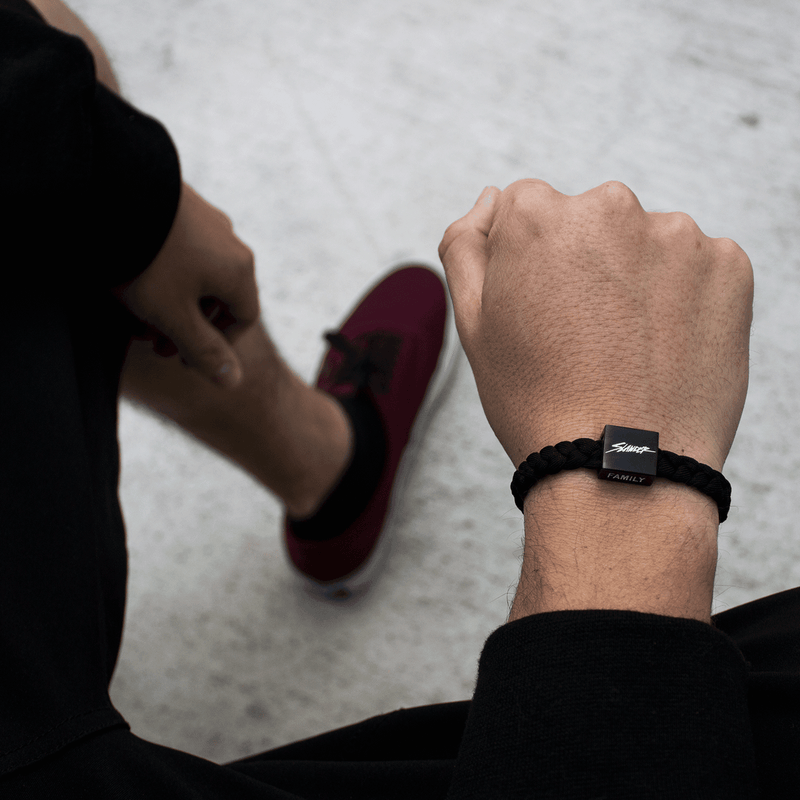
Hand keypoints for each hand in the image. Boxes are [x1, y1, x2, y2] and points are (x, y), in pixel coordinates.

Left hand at [111, 183, 259, 388]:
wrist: (109, 188)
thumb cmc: (146, 259)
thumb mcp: (174, 316)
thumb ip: (205, 351)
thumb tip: (234, 382)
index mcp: (239, 270)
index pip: (245, 317)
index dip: (217, 344)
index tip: (183, 356)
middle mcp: (230, 241)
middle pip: (220, 294)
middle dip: (189, 322)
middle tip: (153, 339)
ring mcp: (205, 217)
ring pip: (197, 270)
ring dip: (173, 296)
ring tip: (137, 308)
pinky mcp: (178, 200)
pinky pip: (179, 245)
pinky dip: (163, 267)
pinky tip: (132, 271)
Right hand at [439, 180, 752, 471]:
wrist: (619, 467)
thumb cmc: (538, 401)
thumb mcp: (474, 325)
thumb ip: (466, 246)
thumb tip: (488, 200)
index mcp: (536, 217)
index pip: (527, 209)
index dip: (529, 263)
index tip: (542, 309)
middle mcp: (608, 208)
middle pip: (589, 220)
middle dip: (584, 262)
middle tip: (581, 334)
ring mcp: (676, 235)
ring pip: (644, 244)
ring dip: (634, 278)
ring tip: (624, 347)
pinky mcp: (726, 266)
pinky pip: (695, 267)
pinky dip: (681, 297)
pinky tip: (661, 346)